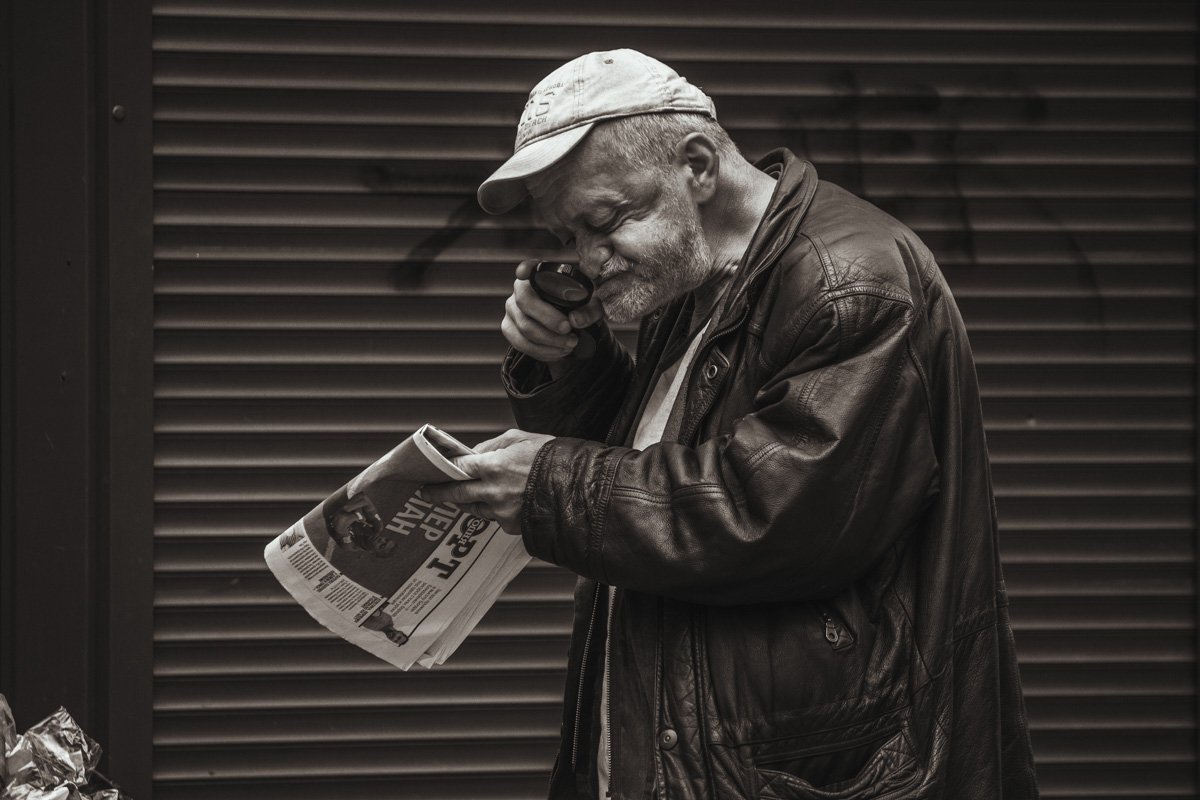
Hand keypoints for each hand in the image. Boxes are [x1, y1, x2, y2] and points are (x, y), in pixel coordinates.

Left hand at [421, 428, 555, 536]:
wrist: (579, 488)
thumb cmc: (552, 458)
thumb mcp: (521, 439)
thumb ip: (493, 445)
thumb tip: (473, 454)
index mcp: (493, 466)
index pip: (458, 468)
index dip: (445, 469)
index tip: (433, 471)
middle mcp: (494, 492)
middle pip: (458, 494)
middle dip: (440, 493)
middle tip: (427, 493)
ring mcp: (502, 512)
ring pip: (475, 508)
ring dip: (468, 502)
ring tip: (464, 496)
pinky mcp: (513, 527)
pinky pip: (495, 519)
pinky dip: (494, 511)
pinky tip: (502, 502)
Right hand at [501, 259, 604, 362]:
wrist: (570, 325)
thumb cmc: (580, 308)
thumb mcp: (592, 307)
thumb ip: (589, 310)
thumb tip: (575, 320)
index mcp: (540, 275)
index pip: (529, 267)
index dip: (525, 269)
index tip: (524, 272)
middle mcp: (520, 289)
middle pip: (526, 303)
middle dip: (549, 320)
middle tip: (569, 331)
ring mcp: (511, 309)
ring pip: (525, 328)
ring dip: (550, 341)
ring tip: (570, 345)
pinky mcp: (509, 328)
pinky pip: (521, 343)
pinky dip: (542, 351)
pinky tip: (558, 351)